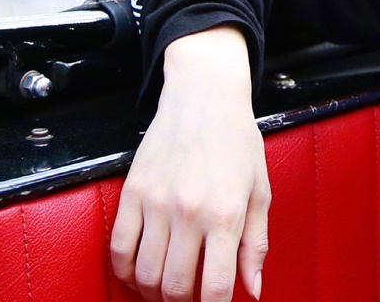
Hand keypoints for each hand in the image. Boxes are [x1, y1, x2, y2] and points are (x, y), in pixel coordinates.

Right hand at [112, 27, 269, 301]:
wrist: (204, 98)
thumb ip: (256, 245)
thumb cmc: (238, 142)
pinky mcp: (132, 193)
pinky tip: (138, 273)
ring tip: (165, 290)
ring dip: (153, 292)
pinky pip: (119, 248)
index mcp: (226, 214)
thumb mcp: (260, 191)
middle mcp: (189, 212)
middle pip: (174, 287)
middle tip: (188, 299)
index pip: (216, 286)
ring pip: (144, 274)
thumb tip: (253, 289)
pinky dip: (125, 271)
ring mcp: (155, 204)